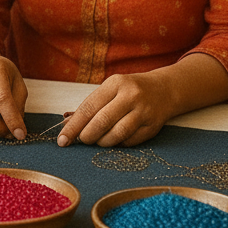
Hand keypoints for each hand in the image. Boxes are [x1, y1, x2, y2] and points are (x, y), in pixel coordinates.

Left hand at [58, 73, 173, 146]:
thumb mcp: (110, 90)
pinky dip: (118, 144)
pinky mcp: (152, 127)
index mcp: (115, 84)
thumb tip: (66, 125)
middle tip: (82, 140)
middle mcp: (131, 96)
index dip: (73, 126)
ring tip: (98, 140)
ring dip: (102, 142)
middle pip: (102, 122)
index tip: (62, 139)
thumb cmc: (129, 91)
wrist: (164, 90)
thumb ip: (90, 106)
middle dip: (86, 136)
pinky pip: (129, 142)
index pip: (89, 107)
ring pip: (117, 134)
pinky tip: (115, 139)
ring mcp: (144, 112)